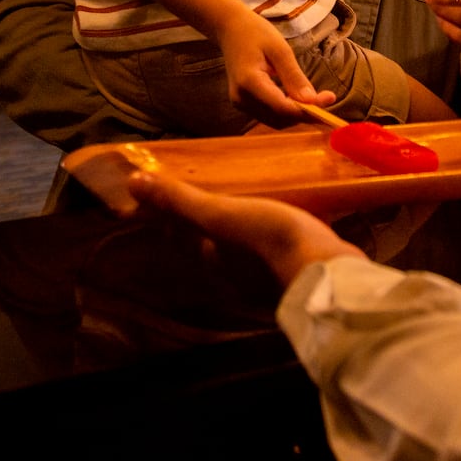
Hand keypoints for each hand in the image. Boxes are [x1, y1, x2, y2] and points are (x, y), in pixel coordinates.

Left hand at [128, 171, 364, 286]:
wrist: (327, 273)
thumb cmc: (270, 239)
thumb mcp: (221, 214)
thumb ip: (181, 201)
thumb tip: (133, 184)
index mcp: (210, 257)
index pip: (178, 235)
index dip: (168, 215)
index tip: (164, 194)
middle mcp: (231, 272)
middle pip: (207, 243)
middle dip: (201, 221)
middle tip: (203, 192)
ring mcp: (262, 276)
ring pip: (237, 249)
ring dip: (234, 228)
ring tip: (241, 202)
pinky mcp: (291, 271)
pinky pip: (268, 250)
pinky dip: (264, 234)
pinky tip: (279, 220)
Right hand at [216, 12, 337, 124]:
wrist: (229, 29)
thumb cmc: (254, 33)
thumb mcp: (279, 49)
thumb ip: (294, 76)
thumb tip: (312, 100)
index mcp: (249, 82)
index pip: (282, 107)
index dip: (308, 109)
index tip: (330, 99)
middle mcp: (241, 98)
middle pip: (279, 118)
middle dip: (305, 113)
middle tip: (327, 98)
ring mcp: (240, 103)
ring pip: (275, 120)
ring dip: (297, 114)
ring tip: (316, 98)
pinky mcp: (243, 103)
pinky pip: (269, 114)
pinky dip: (286, 110)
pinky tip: (298, 98)